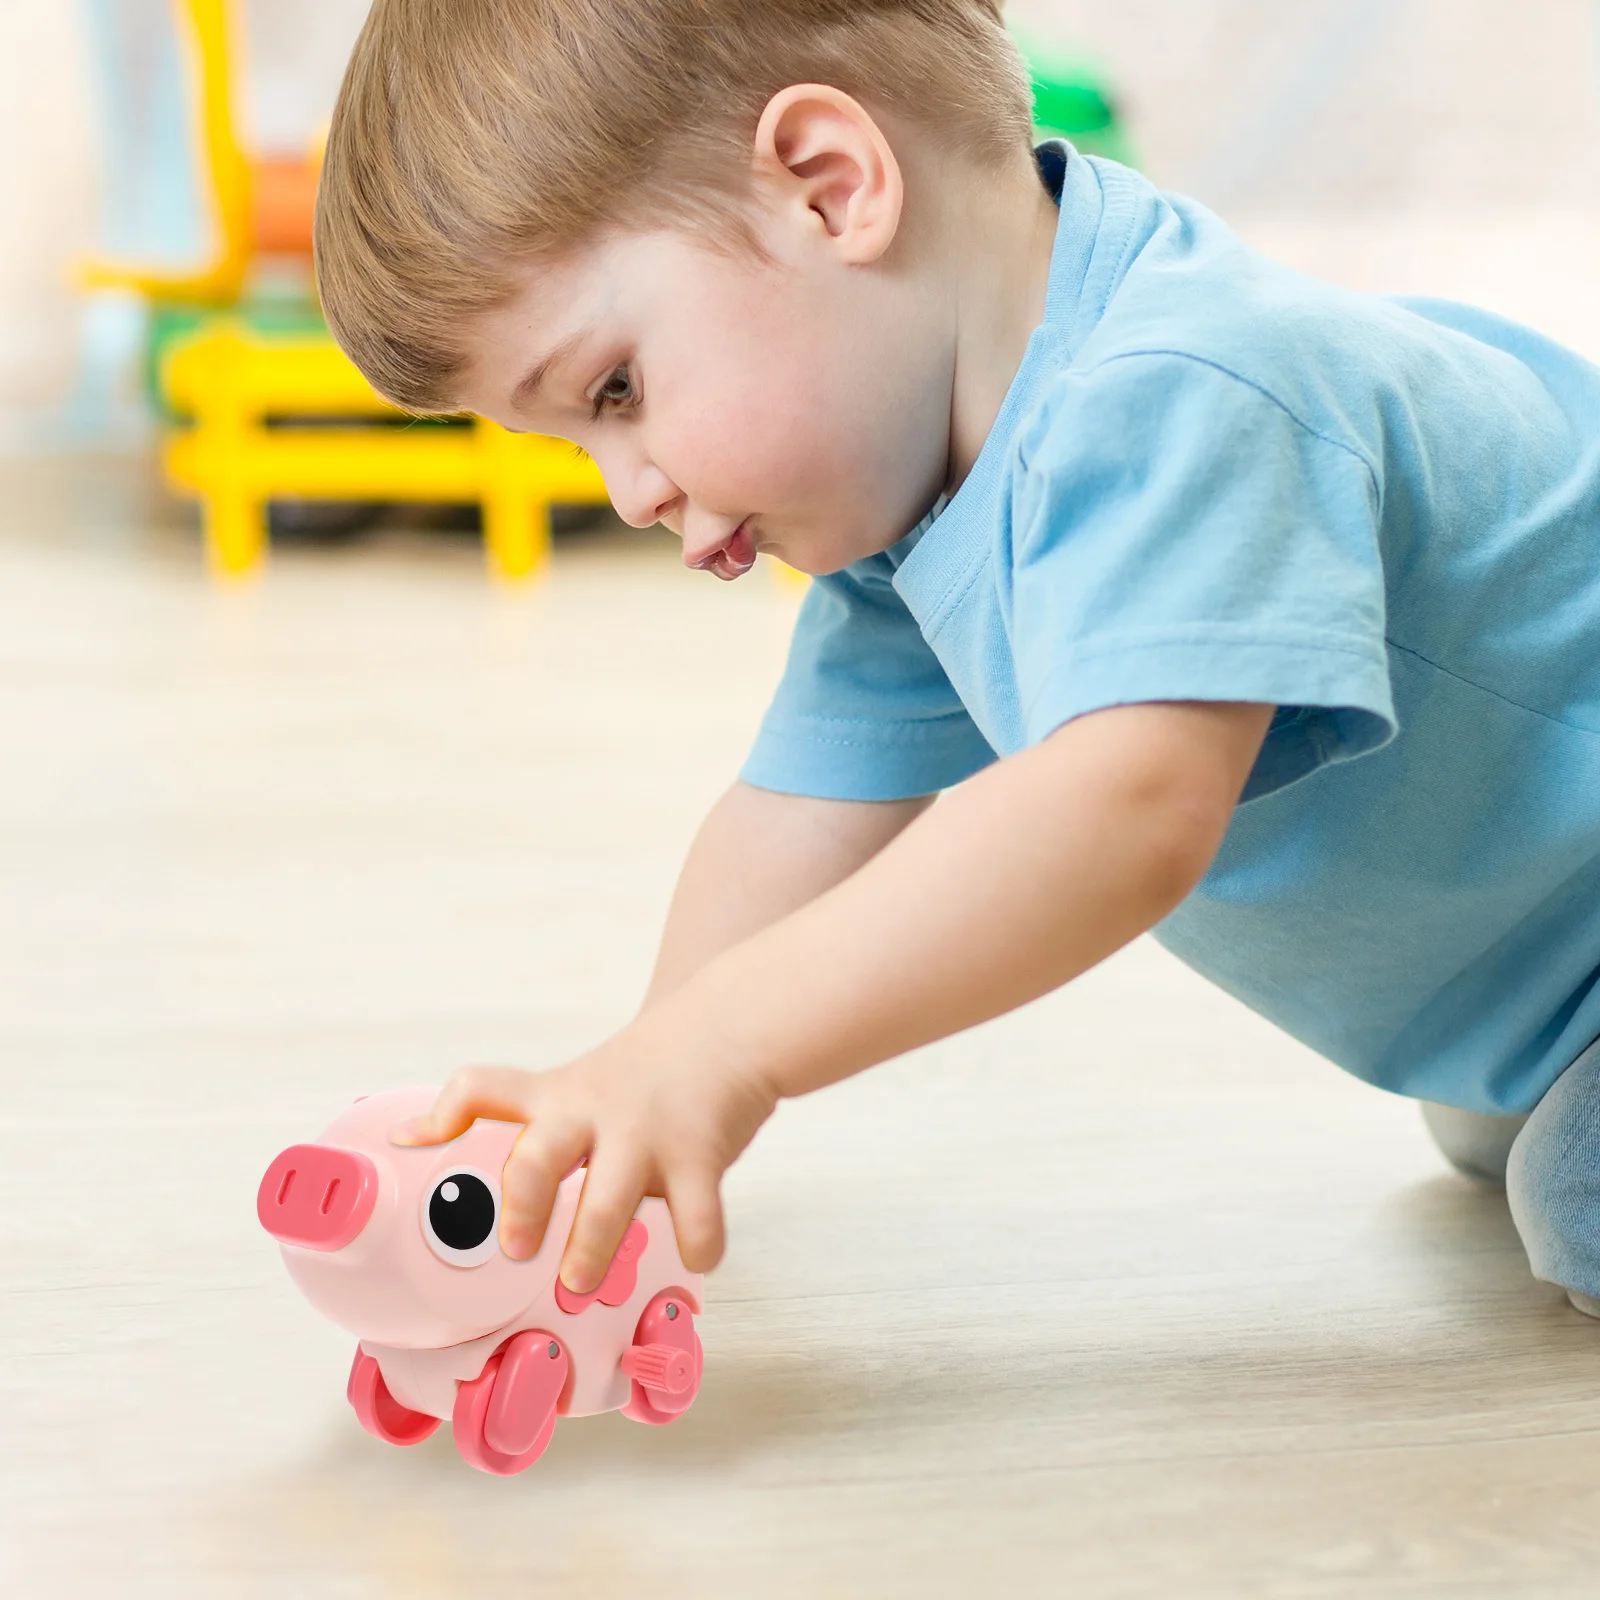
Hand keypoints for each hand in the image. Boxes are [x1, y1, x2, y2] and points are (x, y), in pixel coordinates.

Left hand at [391, 1010, 776, 1292]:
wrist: (729, 1027)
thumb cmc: (650, 1070)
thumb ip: (535, 1121)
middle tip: (516, 1250)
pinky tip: (697, 1256)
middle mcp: (594, 1113)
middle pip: (538, 1157)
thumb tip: (456, 1158)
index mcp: (559, 1097)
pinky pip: (696, 1214)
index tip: (408, 1144)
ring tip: (579, 1280)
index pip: (484, 1090)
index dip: (442, 1116)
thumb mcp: (583, 1082)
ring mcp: (647, 1134)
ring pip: (608, 1199)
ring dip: (591, 1247)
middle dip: (521, 1210)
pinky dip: (697, 1244)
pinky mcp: (700, 1153)